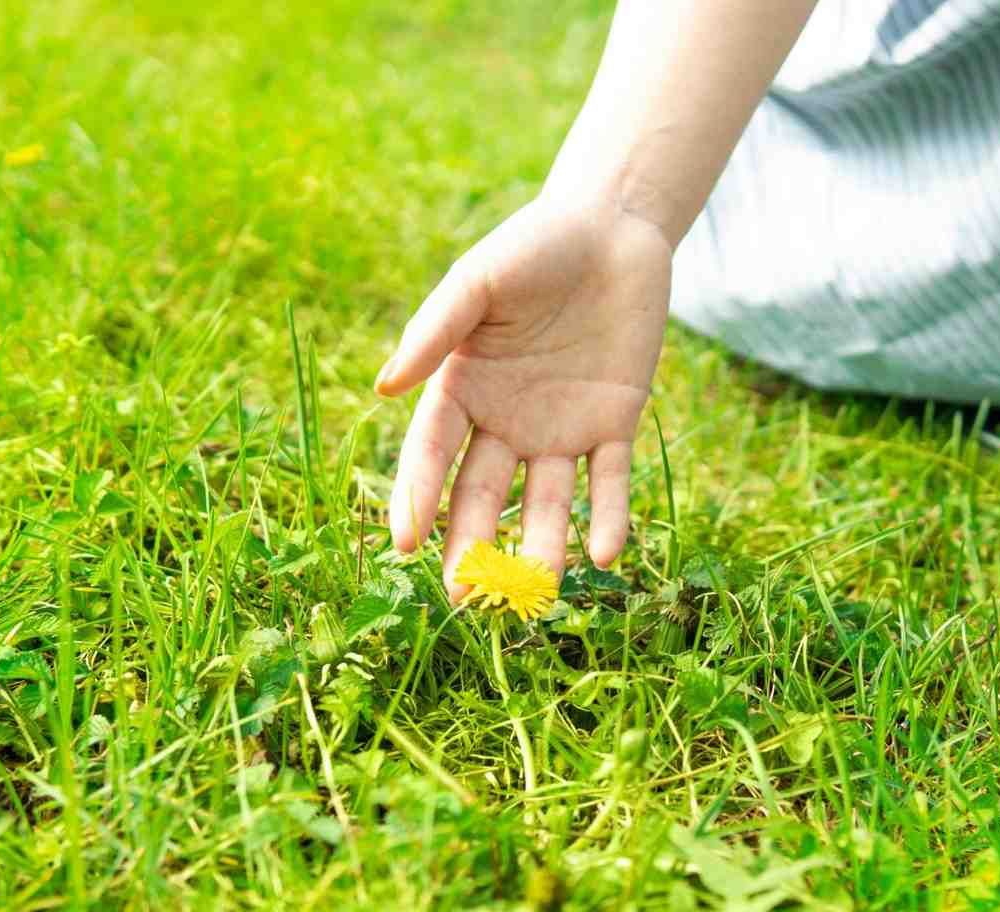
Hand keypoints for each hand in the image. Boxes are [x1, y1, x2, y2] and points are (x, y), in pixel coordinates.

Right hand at [376, 196, 671, 599]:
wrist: (615, 227)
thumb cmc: (536, 244)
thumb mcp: (481, 279)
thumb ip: (437, 328)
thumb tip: (384, 386)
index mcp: (463, 387)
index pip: (432, 454)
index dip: (417, 496)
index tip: (405, 543)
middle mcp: (507, 420)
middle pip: (483, 495)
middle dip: (472, 546)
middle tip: (464, 596)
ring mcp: (562, 428)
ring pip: (547, 501)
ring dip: (542, 545)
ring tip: (538, 586)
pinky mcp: (615, 423)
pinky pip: (609, 480)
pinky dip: (608, 517)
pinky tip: (602, 555)